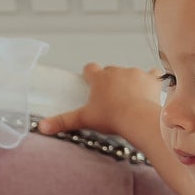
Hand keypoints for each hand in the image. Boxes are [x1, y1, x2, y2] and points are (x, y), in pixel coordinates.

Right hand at [36, 62, 162, 142]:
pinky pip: (153, 74)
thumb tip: (41, 126)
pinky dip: (152, 81)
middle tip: (112, 99)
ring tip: (132, 99)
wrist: (137, 118)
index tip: (92, 83)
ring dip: (131, 82)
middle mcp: (116, 71)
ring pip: (131, 73)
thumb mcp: (84, 119)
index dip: (90, 75)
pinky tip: (151, 90)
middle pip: (111, 71)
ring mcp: (135, 73)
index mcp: (99, 78)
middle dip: (111, 82)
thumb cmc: (112, 118)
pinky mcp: (151, 78)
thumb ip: (63, 121)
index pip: (90, 68)